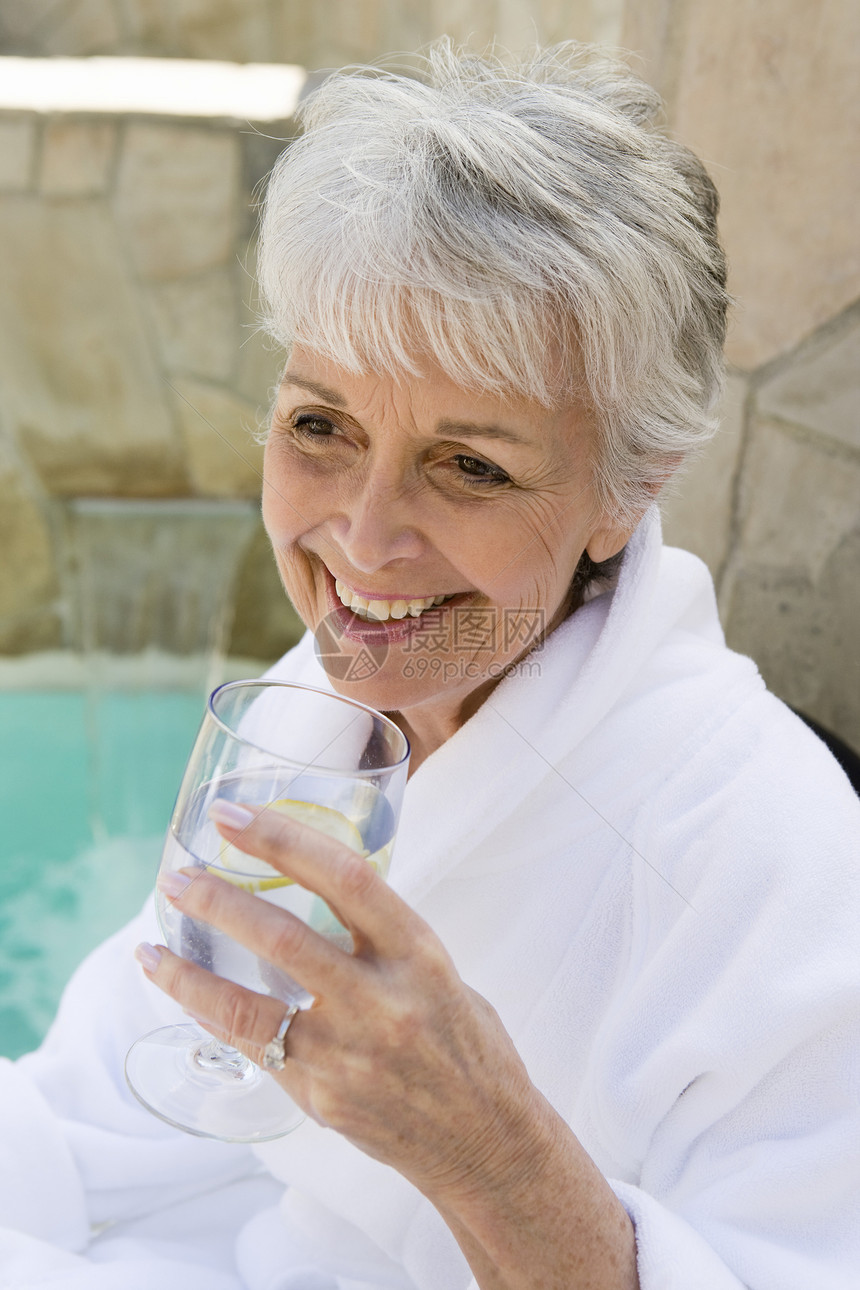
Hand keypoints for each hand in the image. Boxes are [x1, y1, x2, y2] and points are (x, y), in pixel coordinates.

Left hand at [137, 803, 537, 1197]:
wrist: (487, 1141)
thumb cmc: (468, 1047)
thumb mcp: (439, 973)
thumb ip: (381, 940)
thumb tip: (318, 898)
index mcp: (420, 956)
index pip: (347, 879)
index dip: (285, 841)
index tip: (235, 817)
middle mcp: (384, 1002)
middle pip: (286, 938)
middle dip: (220, 900)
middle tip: (179, 874)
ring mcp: (349, 1056)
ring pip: (250, 1007)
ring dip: (191, 972)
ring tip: (152, 946)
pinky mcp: (322, 1098)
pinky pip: (254, 1050)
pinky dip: (212, 1018)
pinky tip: (183, 995)